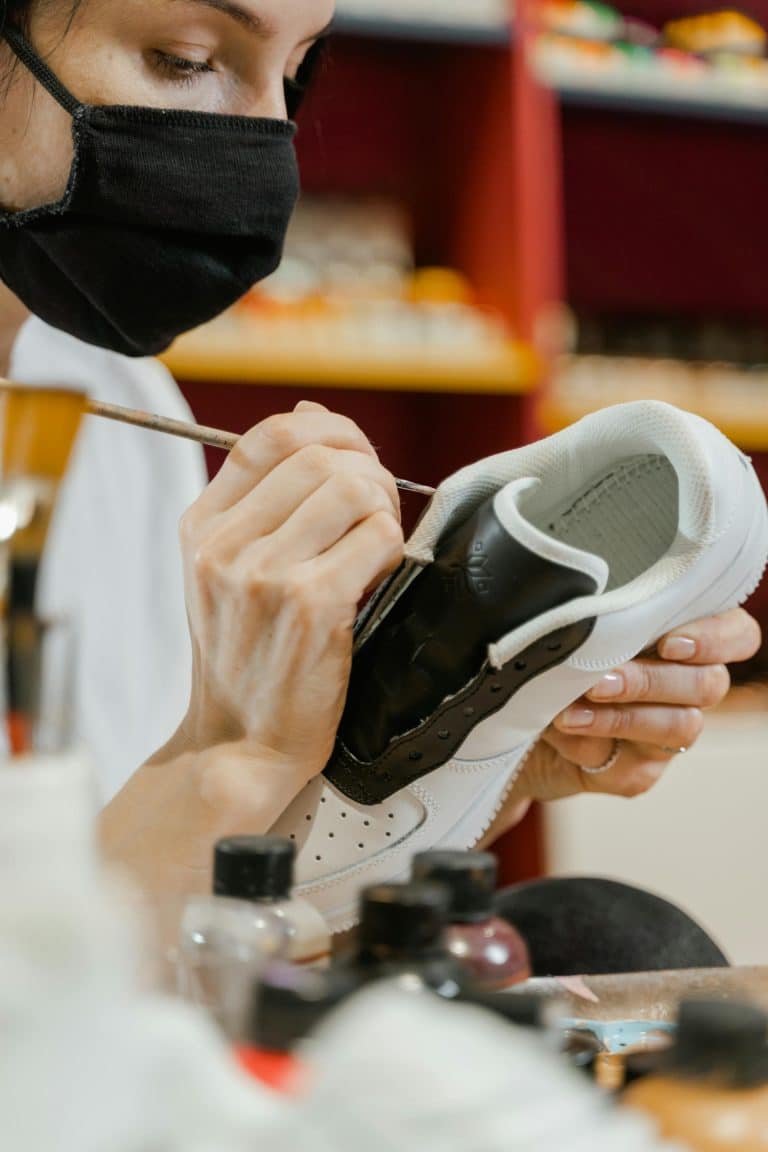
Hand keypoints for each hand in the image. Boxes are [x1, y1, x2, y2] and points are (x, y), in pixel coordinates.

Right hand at [101, 402, 403, 895]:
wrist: (239, 743)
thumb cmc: (244, 656)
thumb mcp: (225, 570)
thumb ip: (263, 496)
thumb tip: (310, 412)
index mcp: (202, 526)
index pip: (270, 435)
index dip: (328, 428)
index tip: (357, 454)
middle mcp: (225, 544)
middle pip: (321, 456)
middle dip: (368, 474)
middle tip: (377, 515)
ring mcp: (265, 575)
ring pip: (354, 489)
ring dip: (384, 509)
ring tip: (376, 545)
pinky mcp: (311, 606)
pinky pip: (377, 538)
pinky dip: (392, 548)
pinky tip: (376, 577)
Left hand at [485, 608, 761, 840]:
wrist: (510, 718)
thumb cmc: (546, 658)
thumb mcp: (570, 630)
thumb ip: (594, 621)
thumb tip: (588, 623)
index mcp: (681, 640)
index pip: (736, 635)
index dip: (716, 638)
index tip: (669, 643)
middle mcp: (686, 688)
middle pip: (708, 684)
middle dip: (651, 680)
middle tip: (601, 680)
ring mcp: (665, 736)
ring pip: (678, 727)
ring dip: (622, 717)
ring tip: (570, 711)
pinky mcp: (636, 773)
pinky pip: (630, 765)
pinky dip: (588, 744)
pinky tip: (556, 730)